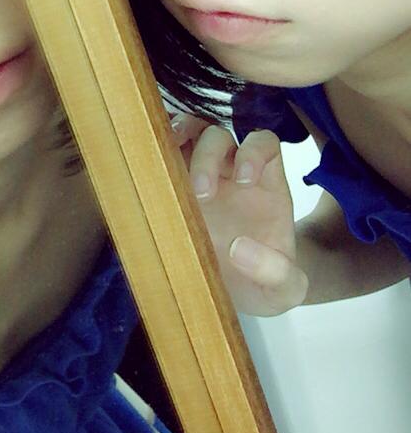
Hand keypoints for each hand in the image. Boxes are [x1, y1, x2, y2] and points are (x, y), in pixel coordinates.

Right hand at [171, 114, 308, 315]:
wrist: (237, 298)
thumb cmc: (265, 286)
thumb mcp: (284, 291)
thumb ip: (278, 273)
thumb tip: (239, 249)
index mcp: (265, 186)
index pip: (264, 144)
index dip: (254, 152)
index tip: (243, 181)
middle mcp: (230, 173)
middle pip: (220, 136)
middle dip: (209, 157)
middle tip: (201, 194)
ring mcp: (200, 176)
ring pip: (189, 135)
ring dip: (178, 138)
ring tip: (164, 160)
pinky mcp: (174, 188)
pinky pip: (164, 155)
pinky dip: (156, 149)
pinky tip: (147, 163)